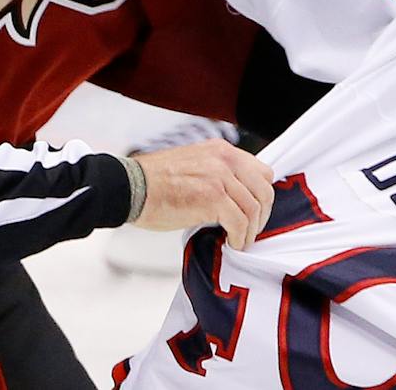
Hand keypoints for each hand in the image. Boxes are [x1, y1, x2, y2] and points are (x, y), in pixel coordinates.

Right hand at [131, 139, 275, 249]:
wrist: (131, 187)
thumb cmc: (155, 182)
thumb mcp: (195, 166)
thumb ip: (218, 174)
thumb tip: (235, 198)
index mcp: (222, 150)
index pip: (262, 171)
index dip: (261, 196)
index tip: (254, 213)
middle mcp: (225, 159)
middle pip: (264, 190)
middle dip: (261, 216)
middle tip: (251, 231)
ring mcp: (220, 177)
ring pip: (254, 209)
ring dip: (250, 231)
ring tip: (240, 241)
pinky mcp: (212, 198)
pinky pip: (239, 223)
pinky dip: (239, 238)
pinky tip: (231, 244)